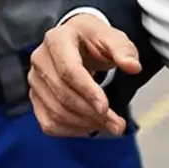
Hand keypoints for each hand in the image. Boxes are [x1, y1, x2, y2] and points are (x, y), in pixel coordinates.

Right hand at [29, 14, 138, 137]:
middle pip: (63, 94)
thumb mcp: (111, 36)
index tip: (106, 108)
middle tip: (117, 124)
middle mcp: (40, 59)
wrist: (76, 41)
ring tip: (109, 125)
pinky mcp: (35, 98)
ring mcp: (35, 80)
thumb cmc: (92, 39)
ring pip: (56, 112)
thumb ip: (123, 50)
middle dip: (92, 113)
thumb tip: (133, 66)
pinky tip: (90, 127)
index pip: (69, 70)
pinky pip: (49, 123)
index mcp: (57, 39)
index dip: (87, 91)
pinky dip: (71, 131)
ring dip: (85, 124)